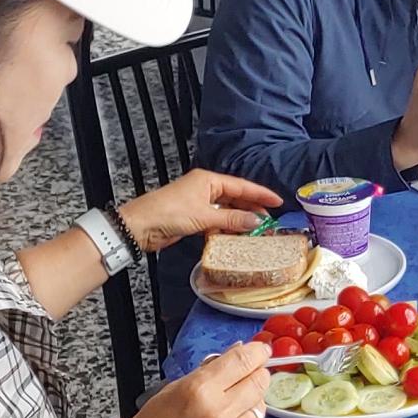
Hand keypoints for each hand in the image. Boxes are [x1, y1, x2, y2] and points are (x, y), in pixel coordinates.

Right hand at [103, 342, 270, 417]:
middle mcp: (218, 413)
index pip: (243, 360)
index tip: (260, 350)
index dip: (256, 352)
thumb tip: (235, 353)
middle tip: (246, 378)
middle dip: (256, 376)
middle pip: (260, 382)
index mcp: (198, 389)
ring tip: (226, 412)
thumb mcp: (171, 391)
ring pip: (260, 409)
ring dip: (249, 405)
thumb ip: (207, 372)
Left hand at [119, 170, 281, 251]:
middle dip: (252, 209)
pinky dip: (226, 228)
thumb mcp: (204, 216)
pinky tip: (235, 236)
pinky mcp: (193, 218)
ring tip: (256, 231)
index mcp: (208, 180)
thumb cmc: (168, 213)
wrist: (140, 227)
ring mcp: (198, 203)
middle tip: (270, 221)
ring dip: (239, 221)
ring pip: (226, 211)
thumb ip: (232, 218)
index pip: (241, 186)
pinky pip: (216, 221)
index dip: (261, 194)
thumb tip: (256, 220)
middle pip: (235, 198)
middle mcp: (205, 189)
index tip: (278, 201)